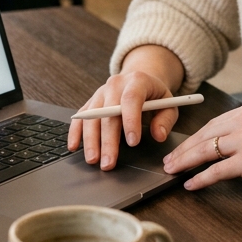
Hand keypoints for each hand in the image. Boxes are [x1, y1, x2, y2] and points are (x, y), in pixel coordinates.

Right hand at [67, 45, 184, 170]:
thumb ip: (165, 120)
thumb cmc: (155, 95)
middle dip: (108, 140)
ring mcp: (100, 92)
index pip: (131, 98)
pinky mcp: (91, 102)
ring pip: (91, 116)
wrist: (139, 79)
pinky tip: (74, 146)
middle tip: (109, 163)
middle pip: (108, 112)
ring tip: (94, 160)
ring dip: (90, 140)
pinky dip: (75, 132)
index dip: (131, 120)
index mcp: (137, 80)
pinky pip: (80, 116)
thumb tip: (158, 135)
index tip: (133, 142)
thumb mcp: (168, 104)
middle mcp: (115, 84)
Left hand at [163, 103, 241, 203]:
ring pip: (206, 151)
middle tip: (168, 161)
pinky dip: (201, 179)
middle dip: (184, 150)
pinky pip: (217, 171)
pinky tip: (191, 184)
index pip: (212, 123)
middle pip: (204, 135)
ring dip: (186, 163)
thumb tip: (227, 146)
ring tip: (173, 172)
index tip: (183, 147)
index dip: (194, 138)